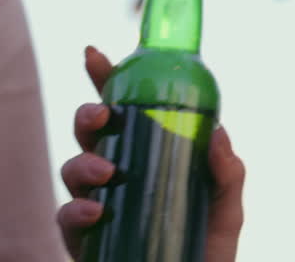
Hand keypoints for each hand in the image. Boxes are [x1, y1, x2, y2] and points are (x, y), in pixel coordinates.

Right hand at [56, 47, 245, 261]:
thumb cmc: (207, 248)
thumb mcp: (226, 207)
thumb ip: (227, 173)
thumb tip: (218, 133)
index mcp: (147, 154)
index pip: (123, 108)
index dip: (104, 78)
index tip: (94, 52)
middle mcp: (116, 174)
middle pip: (90, 132)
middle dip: (88, 114)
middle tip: (103, 116)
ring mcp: (96, 205)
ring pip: (72, 168)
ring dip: (83, 163)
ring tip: (107, 172)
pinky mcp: (84, 241)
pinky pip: (66, 218)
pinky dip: (76, 210)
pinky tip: (96, 211)